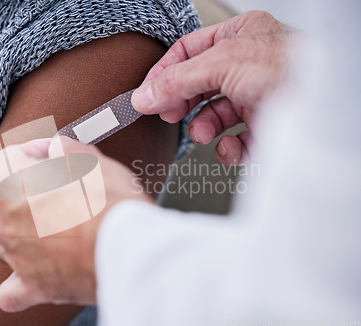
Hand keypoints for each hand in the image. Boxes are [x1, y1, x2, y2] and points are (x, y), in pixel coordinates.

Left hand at [0, 137, 151, 311]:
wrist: (131, 250)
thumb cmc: (110, 203)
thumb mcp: (90, 159)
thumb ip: (65, 150)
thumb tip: (58, 150)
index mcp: (7, 185)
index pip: (8, 156)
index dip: (36, 150)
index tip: (55, 154)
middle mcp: (1, 223)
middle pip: (2, 196)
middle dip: (27, 186)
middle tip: (60, 183)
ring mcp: (15, 257)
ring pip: (6, 235)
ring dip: (26, 225)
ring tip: (60, 219)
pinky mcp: (33, 286)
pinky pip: (12, 289)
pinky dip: (19, 279)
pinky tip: (31, 269)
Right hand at [132, 11, 294, 164]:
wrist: (323, 108)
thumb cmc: (289, 71)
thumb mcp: (222, 63)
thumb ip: (177, 80)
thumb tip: (144, 95)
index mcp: (240, 36)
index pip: (188, 51)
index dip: (164, 73)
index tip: (146, 94)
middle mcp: (248, 65)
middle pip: (198, 85)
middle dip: (182, 102)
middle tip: (168, 115)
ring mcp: (256, 96)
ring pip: (214, 115)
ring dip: (202, 127)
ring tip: (200, 133)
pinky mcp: (265, 127)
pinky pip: (235, 140)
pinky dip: (228, 148)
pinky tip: (229, 147)